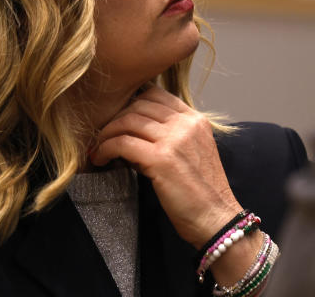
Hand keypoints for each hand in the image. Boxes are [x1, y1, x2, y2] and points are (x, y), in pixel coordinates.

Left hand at [90, 86, 240, 248]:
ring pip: (128, 121)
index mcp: (196, 120)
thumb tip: (132, 134)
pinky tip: (101, 159)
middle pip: (139, 104)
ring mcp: (174, 139)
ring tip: (98, 149)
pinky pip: (122, 143)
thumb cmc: (202, 194)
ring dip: (106, 134)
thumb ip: (171, 137)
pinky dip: (106, 149)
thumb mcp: (193, 154)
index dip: (132, 104)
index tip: (119, 120)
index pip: (157, 95)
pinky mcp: (161, 159)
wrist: (216, 219)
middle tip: (103, 135)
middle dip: (116, 118)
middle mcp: (187, 124)